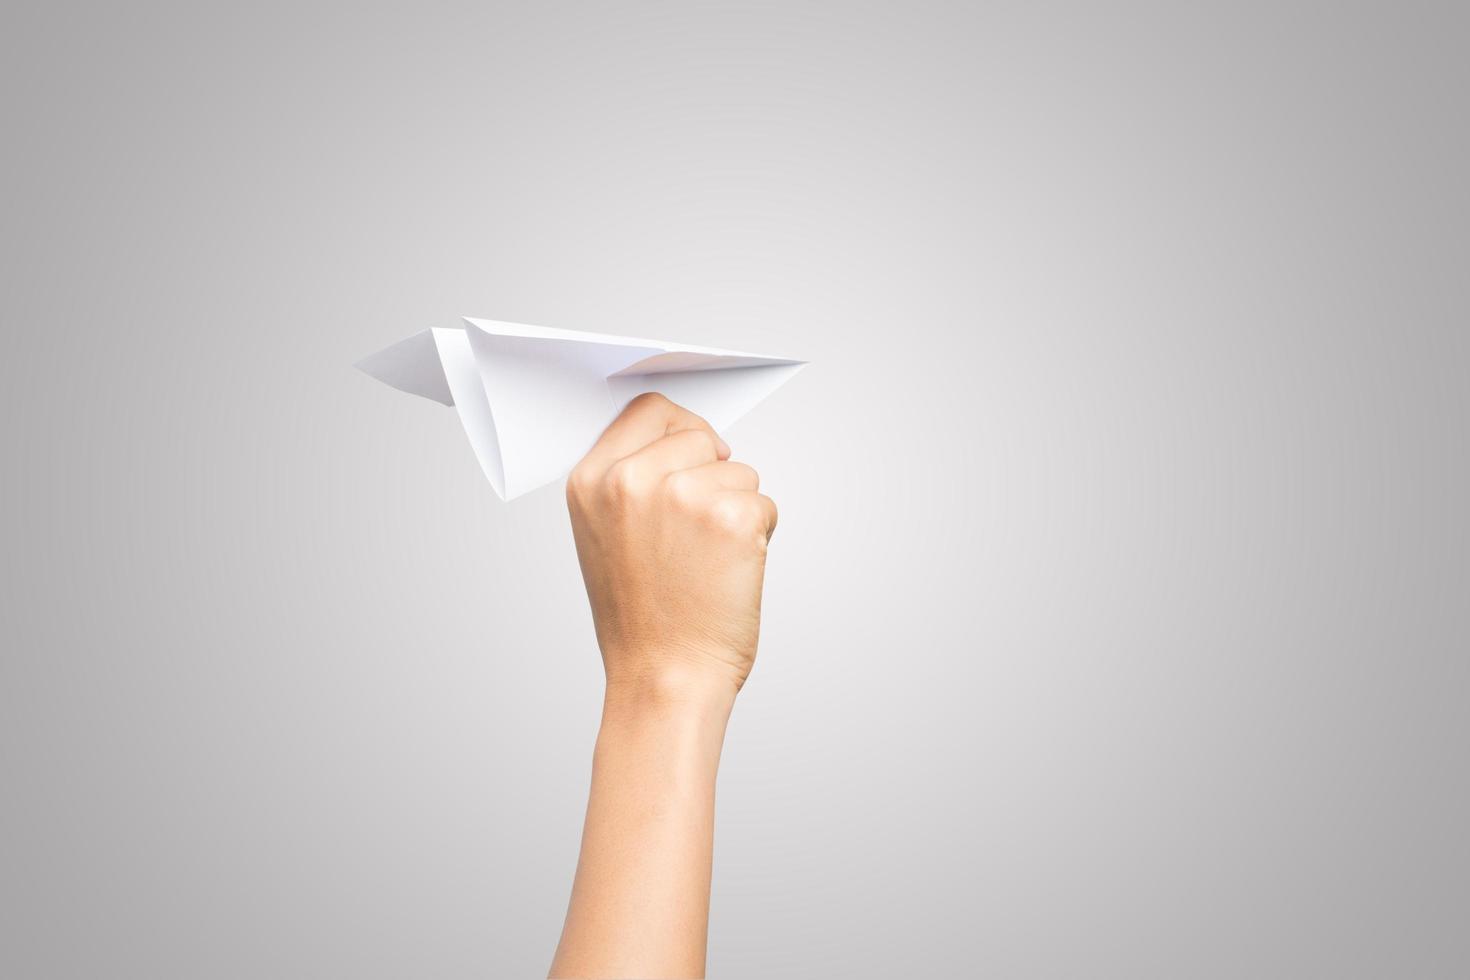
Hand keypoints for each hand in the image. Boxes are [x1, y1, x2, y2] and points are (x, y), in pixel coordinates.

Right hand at [566, 392, 778, 700]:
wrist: (664, 678)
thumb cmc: (641, 620)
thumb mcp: (604, 538)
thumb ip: (628, 482)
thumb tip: (682, 442)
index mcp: (591, 480)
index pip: (648, 411)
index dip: (680, 430)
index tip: (696, 453)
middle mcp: (631, 479)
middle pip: (699, 436)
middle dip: (712, 475)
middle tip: (696, 533)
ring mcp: (682, 494)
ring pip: (738, 471)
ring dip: (736, 509)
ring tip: (706, 561)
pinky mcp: (731, 516)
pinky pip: (764, 503)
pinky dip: (759, 535)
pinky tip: (729, 571)